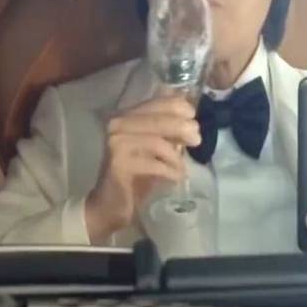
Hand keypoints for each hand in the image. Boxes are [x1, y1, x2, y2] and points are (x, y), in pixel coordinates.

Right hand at [84, 95, 200, 243]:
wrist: (109, 204)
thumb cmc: (135, 175)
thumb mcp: (153, 149)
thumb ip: (167, 133)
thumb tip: (191, 122)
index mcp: (124, 116)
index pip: (156, 102)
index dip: (178, 106)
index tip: (193, 117)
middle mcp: (116, 125)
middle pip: (158, 119)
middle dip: (182, 128)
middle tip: (197, 140)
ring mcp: (116, 143)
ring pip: (157, 141)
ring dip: (175, 156)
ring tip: (182, 168)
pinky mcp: (119, 164)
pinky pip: (154, 164)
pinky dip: (170, 171)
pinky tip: (175, 178)